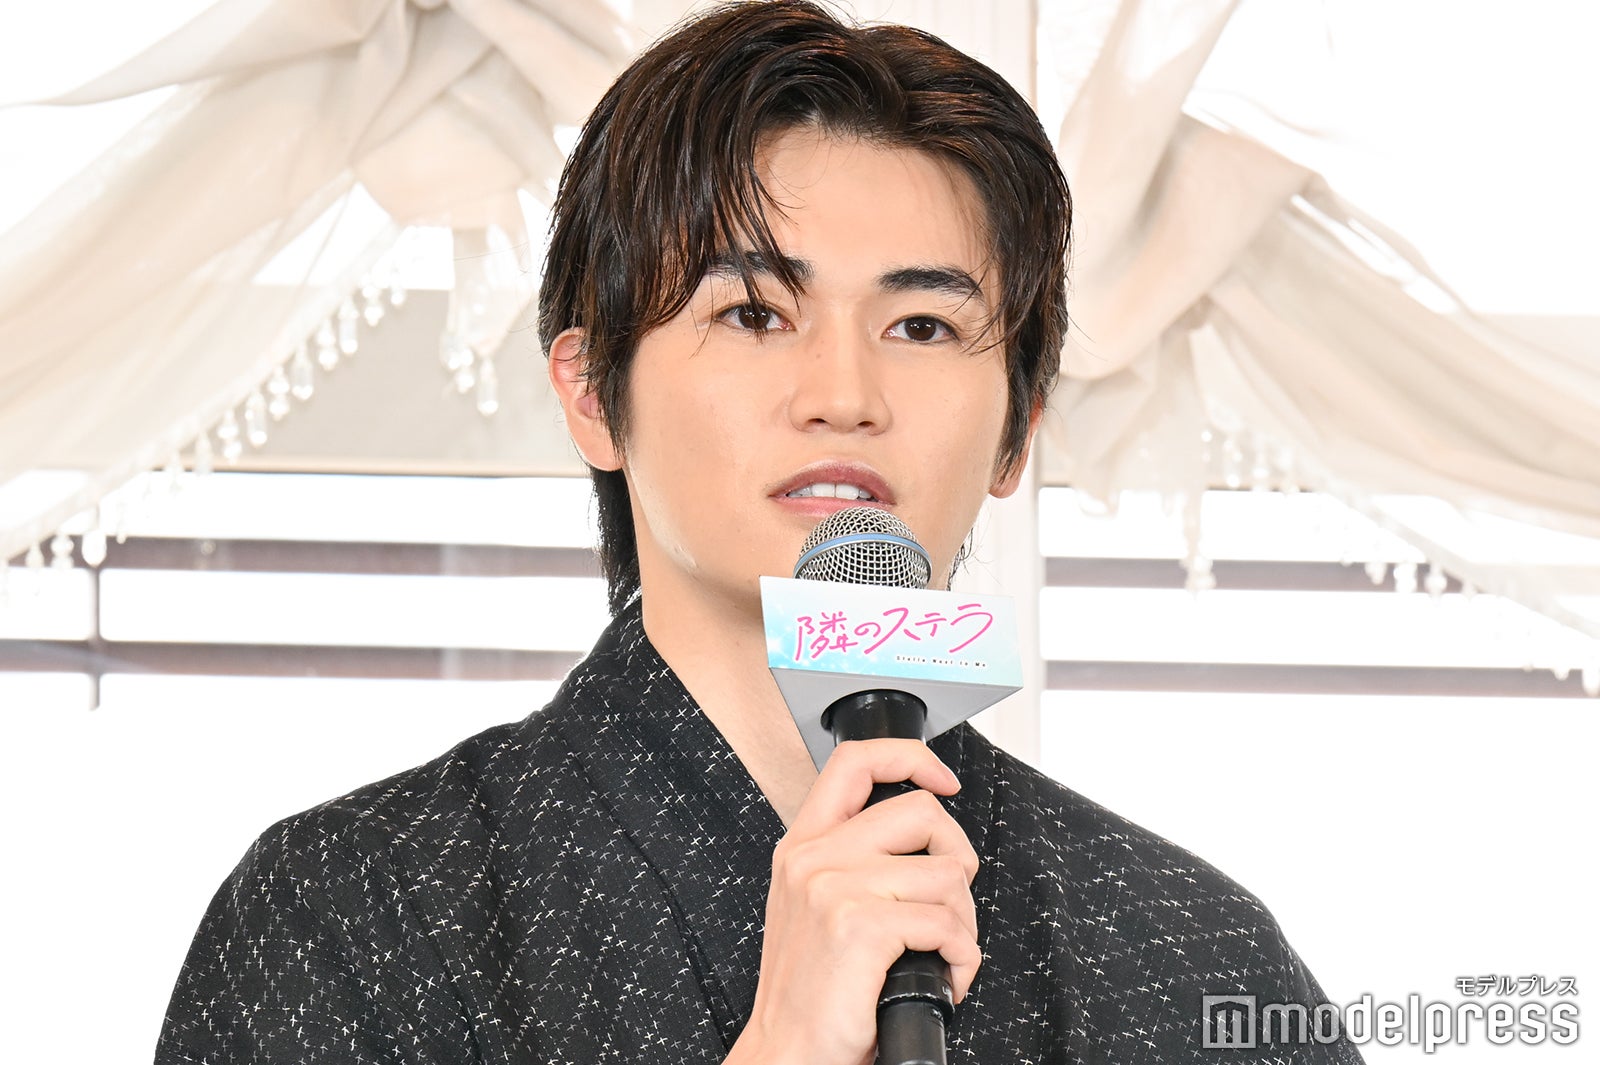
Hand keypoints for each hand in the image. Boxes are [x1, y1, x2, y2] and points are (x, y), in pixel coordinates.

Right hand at [726, 739, 980, 1064]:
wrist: (789, 1054)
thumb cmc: (812, 994)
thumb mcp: (814, 907)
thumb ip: (851, 861)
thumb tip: (926, 838)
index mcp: (803, 846)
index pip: (855, 762)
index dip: (911, 757)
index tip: (943, 780)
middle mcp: (814, 858)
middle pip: (922, 812)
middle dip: (957, 858)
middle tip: (948, 903)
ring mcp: (834, 888)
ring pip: (946, 874)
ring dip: (963, 922)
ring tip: (941, 953)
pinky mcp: (859, 926)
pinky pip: (947, 924)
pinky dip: (962, 959)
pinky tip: (943, 978)